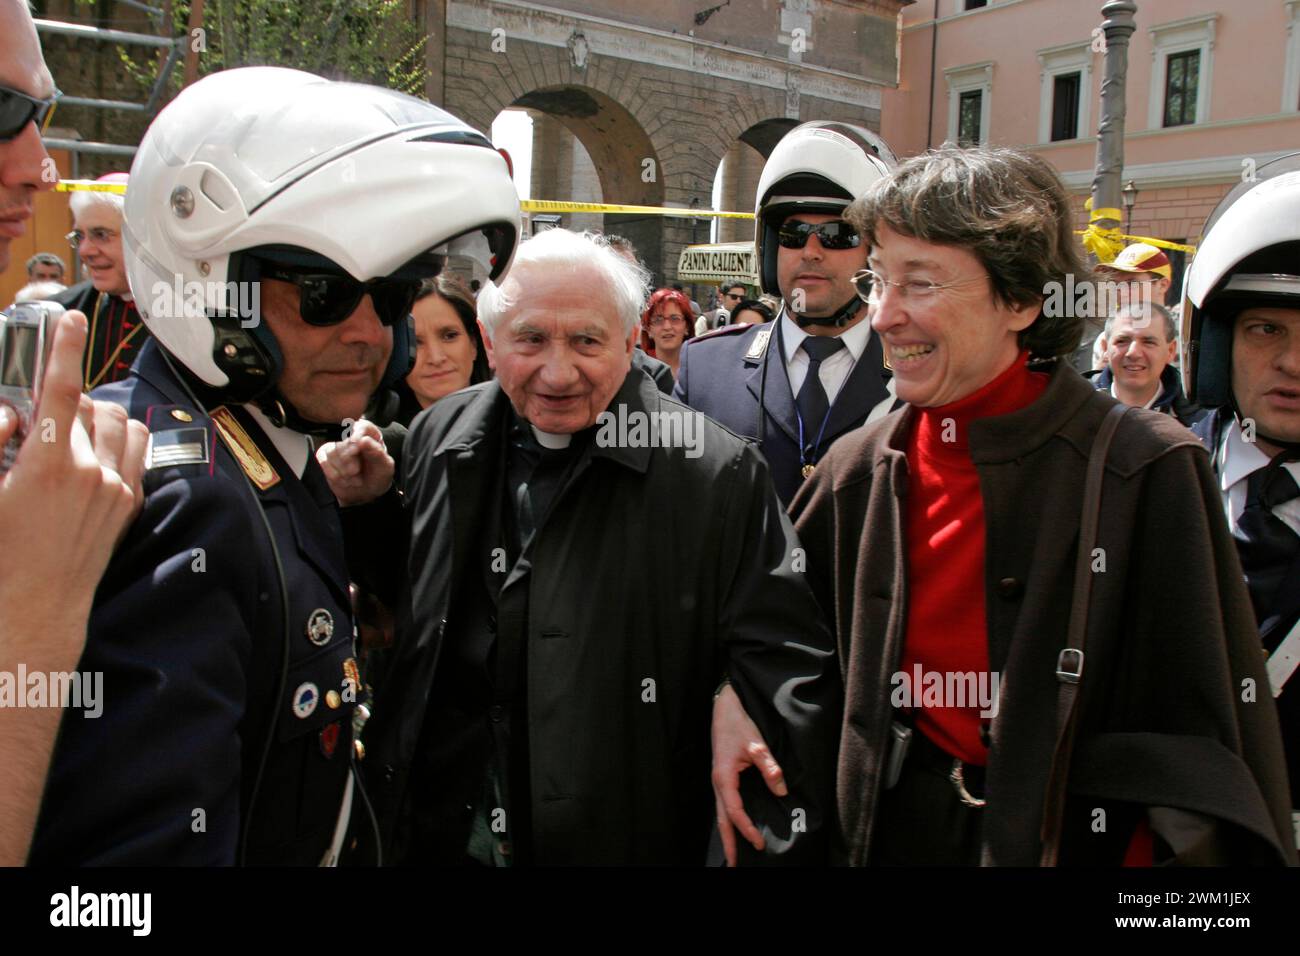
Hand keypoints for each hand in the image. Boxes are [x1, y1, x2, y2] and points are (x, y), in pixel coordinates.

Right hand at [0, 310, 146, 638]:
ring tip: (67, 432)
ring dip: (93, 415)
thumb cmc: (0, 550)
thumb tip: (9, 412)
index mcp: (47, 465)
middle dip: (63, 399)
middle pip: (86, 404)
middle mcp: (89, 471)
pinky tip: (94, 450)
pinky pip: (136, 448)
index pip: (59, 391)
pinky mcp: (128, 501)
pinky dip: (118, 437)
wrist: (37, 604)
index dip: (64, 349)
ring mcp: (115, 486)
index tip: (69, 320)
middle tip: (39, 416)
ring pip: (118, 421)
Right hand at [316, 419, 393, 505]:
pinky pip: (324, 462)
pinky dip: (334, 474)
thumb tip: (364, 440)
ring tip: (355, 479)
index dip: (357, 436)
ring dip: (343, 471)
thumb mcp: (384, 467)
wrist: (366, 493)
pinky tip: (345, 480)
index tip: (357, 447)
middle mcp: (351, 436)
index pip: (361, 427)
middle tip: (356, 471)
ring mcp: (336, 445)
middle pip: (344, 442)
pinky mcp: (325, 456)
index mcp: (369, 433)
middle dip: (349, 460)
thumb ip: (377, 453)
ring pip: (332, 453)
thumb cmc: (377, 476)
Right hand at [711, 682, 786, 866]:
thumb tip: (781, 791)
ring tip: (733, 855)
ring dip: (727, 834)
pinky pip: (724, 805)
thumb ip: (769, 767)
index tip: (758, 843)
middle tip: (733, 865)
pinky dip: (729, 821)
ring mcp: (718, 781)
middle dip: (728, 842)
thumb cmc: (738, 723)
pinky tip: (735, 829)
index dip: (745, 828)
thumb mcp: (757, 744)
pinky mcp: (723, 778)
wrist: (724, 707)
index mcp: (724, 776)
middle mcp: (718, 782)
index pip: (734, 810)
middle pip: (721, 819)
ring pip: (720, 814)